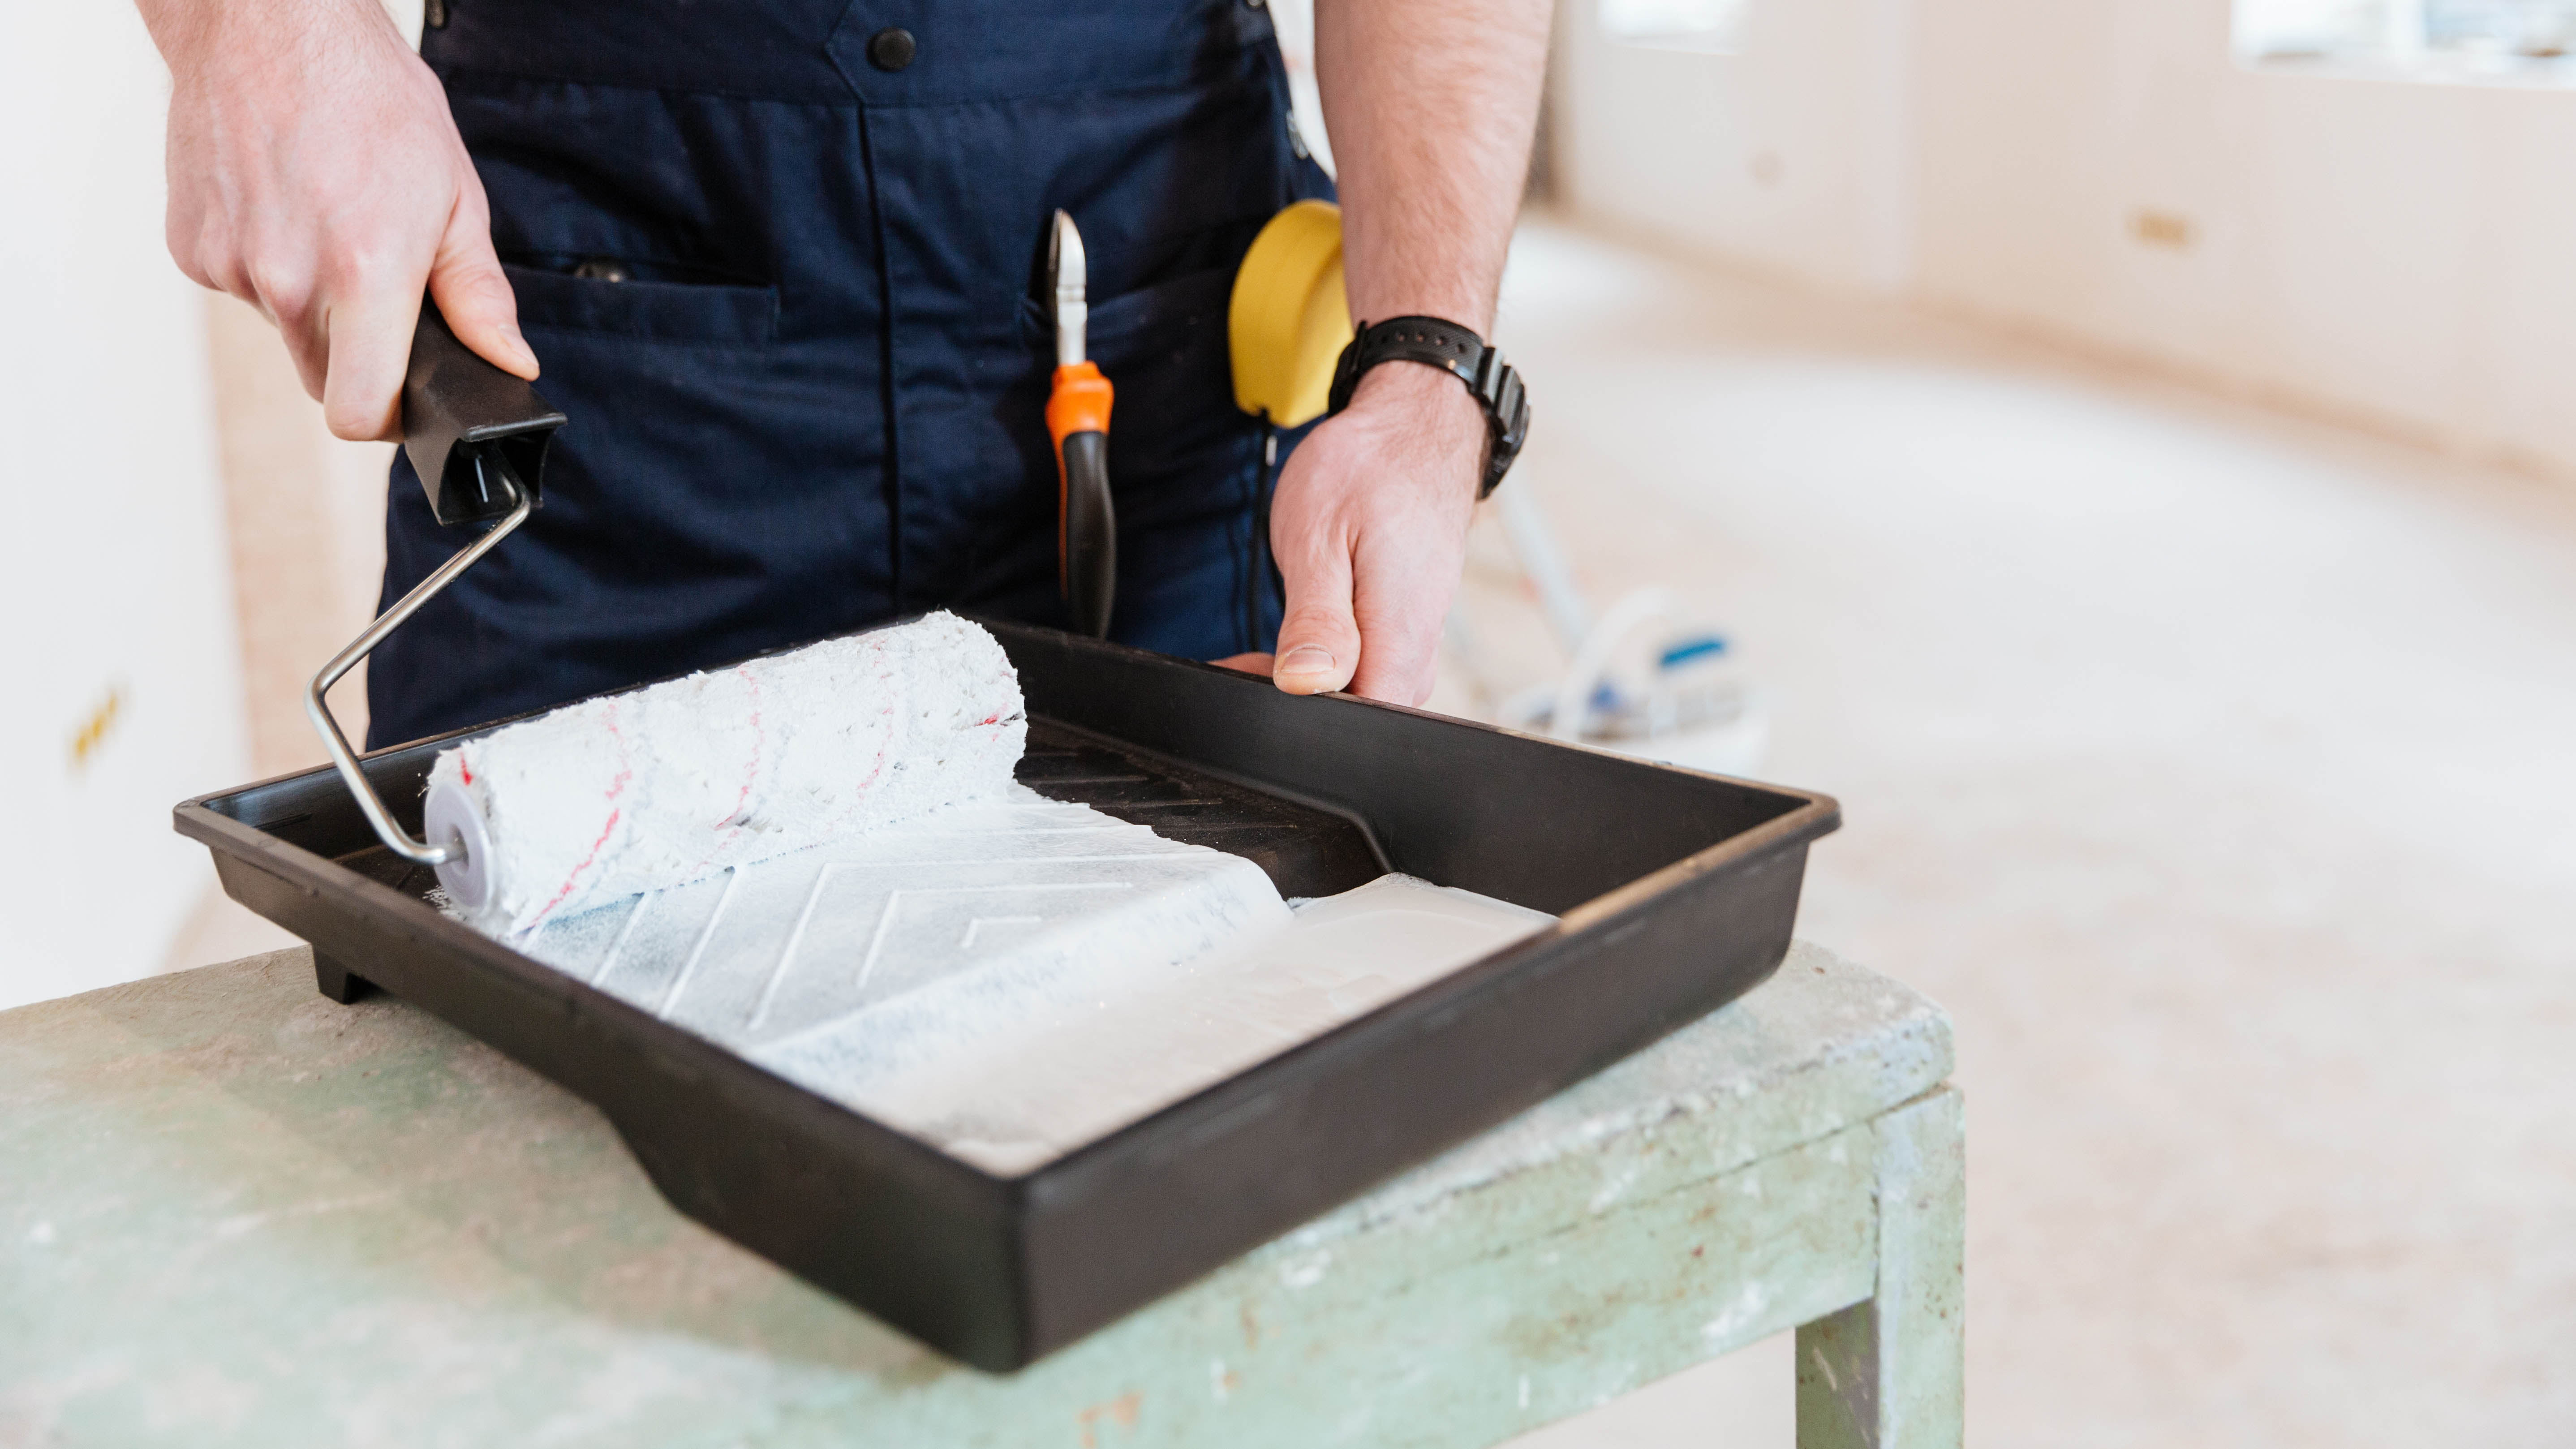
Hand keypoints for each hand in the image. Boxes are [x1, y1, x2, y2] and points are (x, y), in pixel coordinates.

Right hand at [148, 0, 534, 439]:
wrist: (271, 26)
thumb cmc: (370, 99)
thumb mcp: (456, 197)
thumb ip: (479, 296)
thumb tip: (511, 363)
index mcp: (364, 274)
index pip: (359, 411)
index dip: (387, 419)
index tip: (405, 398)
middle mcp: (289, 279)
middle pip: (323, 380)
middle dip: (357, 357)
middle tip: (379, 289)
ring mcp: (231, 266)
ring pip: (285, 331)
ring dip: (313, 303)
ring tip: (329, 223)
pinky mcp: (191, 248)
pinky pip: (241, 289)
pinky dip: (267, 266)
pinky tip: (285, 206)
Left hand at [1246, 362, 1484, 703]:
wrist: (1414, 433)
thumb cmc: (1367, 472)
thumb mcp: (1320, 538)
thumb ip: (1316, 619)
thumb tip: (1304, 683)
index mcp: (1401, 633)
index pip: (1359, 721)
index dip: (1299, 717)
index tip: (1254, 680)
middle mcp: (1417, 650)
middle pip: (1357, 717)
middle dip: (1294, 704)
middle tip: (1244, 662)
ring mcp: (1416, 643)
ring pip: (1359, 696)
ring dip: (1305, 683)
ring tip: (1261, 651)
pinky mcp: (1407, 632)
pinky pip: (1367, 671)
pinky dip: (1324, 664)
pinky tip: (1295, 640)